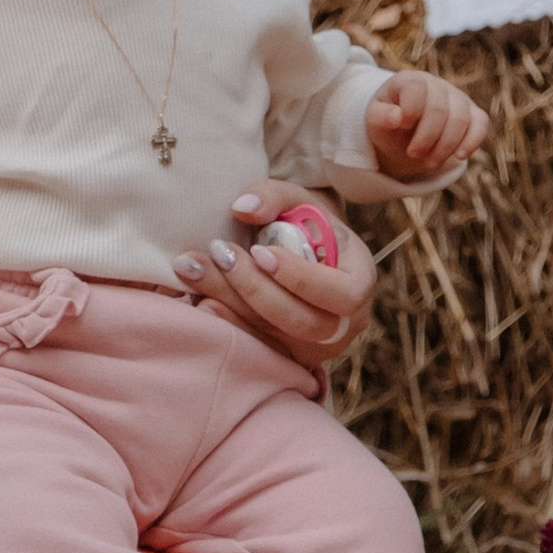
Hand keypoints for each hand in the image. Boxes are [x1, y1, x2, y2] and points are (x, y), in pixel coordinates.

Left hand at [172, 181, 374, 369]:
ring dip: (231, 304)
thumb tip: (242, 208)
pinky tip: (199, 302)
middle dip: (255, 289)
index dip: (300, 278)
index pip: (341, 294)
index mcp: (359, 282)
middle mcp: (345, 323)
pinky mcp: (287, 355)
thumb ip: (273, 196)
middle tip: (219, 254)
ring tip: (194, 270)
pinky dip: (227, 325)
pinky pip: (257, 349)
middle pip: (304, 322)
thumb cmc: (304, 223)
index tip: (260, 252)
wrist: (301, 251)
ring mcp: (316, 346)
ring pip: (276, 337)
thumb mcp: (297, 200)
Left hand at [366, 71, 488, 179]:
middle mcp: (436, 84)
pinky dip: (472, 141)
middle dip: (427, 138)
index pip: (416, 88)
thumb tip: (397, 116)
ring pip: (461, 119)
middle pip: (439, 109)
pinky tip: (460, 156)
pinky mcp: (473, 113)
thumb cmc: (389, 123)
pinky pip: (481, 123)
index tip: (402, 127)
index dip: (411, 111)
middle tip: (413, 154)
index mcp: (410, 80)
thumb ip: (380, 116)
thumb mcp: (375, 120)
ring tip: (430, 162)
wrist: (404, 132)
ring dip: (446, 146)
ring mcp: (457, 97)